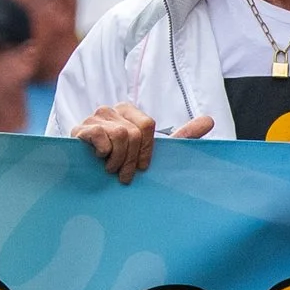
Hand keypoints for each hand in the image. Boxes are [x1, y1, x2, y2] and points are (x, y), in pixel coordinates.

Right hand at [72, 102, 213, 183]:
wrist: (88, 178)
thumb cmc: (122, 164)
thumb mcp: (153, 151)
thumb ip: (182, 136)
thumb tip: (210, 120)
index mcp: (128, 111)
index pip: (147, 125)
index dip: (147, 151)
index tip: (141, 167)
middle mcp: (110, 110)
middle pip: (133, 133)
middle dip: (131, 160)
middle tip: (124, 175)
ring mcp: (92, 118)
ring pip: (119, 136)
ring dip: (117, 161)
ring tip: (110, 170)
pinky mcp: (79, 130)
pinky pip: (100, 135)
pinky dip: (103, 153)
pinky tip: (98, 160)